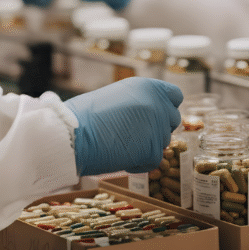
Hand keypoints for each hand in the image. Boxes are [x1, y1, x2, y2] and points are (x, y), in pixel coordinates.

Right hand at [65, 77, 182, 175]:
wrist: (73, 135)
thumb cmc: (86, 115)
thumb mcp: (118, 96)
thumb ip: (140, 102)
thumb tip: (151, 114)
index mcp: (149, 87)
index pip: (175, 96)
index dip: (165, 107)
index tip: (155, 115)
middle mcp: (158, 105)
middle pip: (172, 120)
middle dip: (158, 128)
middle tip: (134, 133)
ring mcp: (158, 128)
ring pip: (163, 141)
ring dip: (148, 145)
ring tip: (121, 143)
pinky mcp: (153, 151)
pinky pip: (154, 160)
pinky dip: (140, 162)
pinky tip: (120, 155)